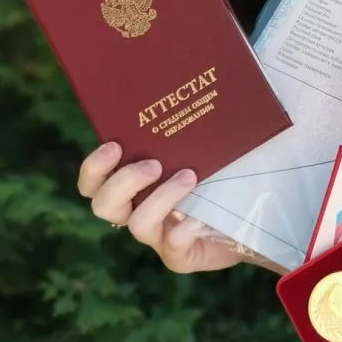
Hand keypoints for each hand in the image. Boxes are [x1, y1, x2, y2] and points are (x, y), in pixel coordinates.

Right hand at [77, 141, 245, 273]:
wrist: (247, 218)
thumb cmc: (220, 175)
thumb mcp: (202, 150)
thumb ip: (188, 130)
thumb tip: (190, 87)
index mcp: (133, 187)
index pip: (94, 183)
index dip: (95, 167)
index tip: (115, 145)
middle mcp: (138, 211)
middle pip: (104, 205)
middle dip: (124, 181)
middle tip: (153, 164)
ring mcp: (158, 236)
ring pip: (138, 225)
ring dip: (160, 198)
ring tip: (188, 176)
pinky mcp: (181, 255)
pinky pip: (175, 245)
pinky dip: (186, 228)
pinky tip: (204, 215)